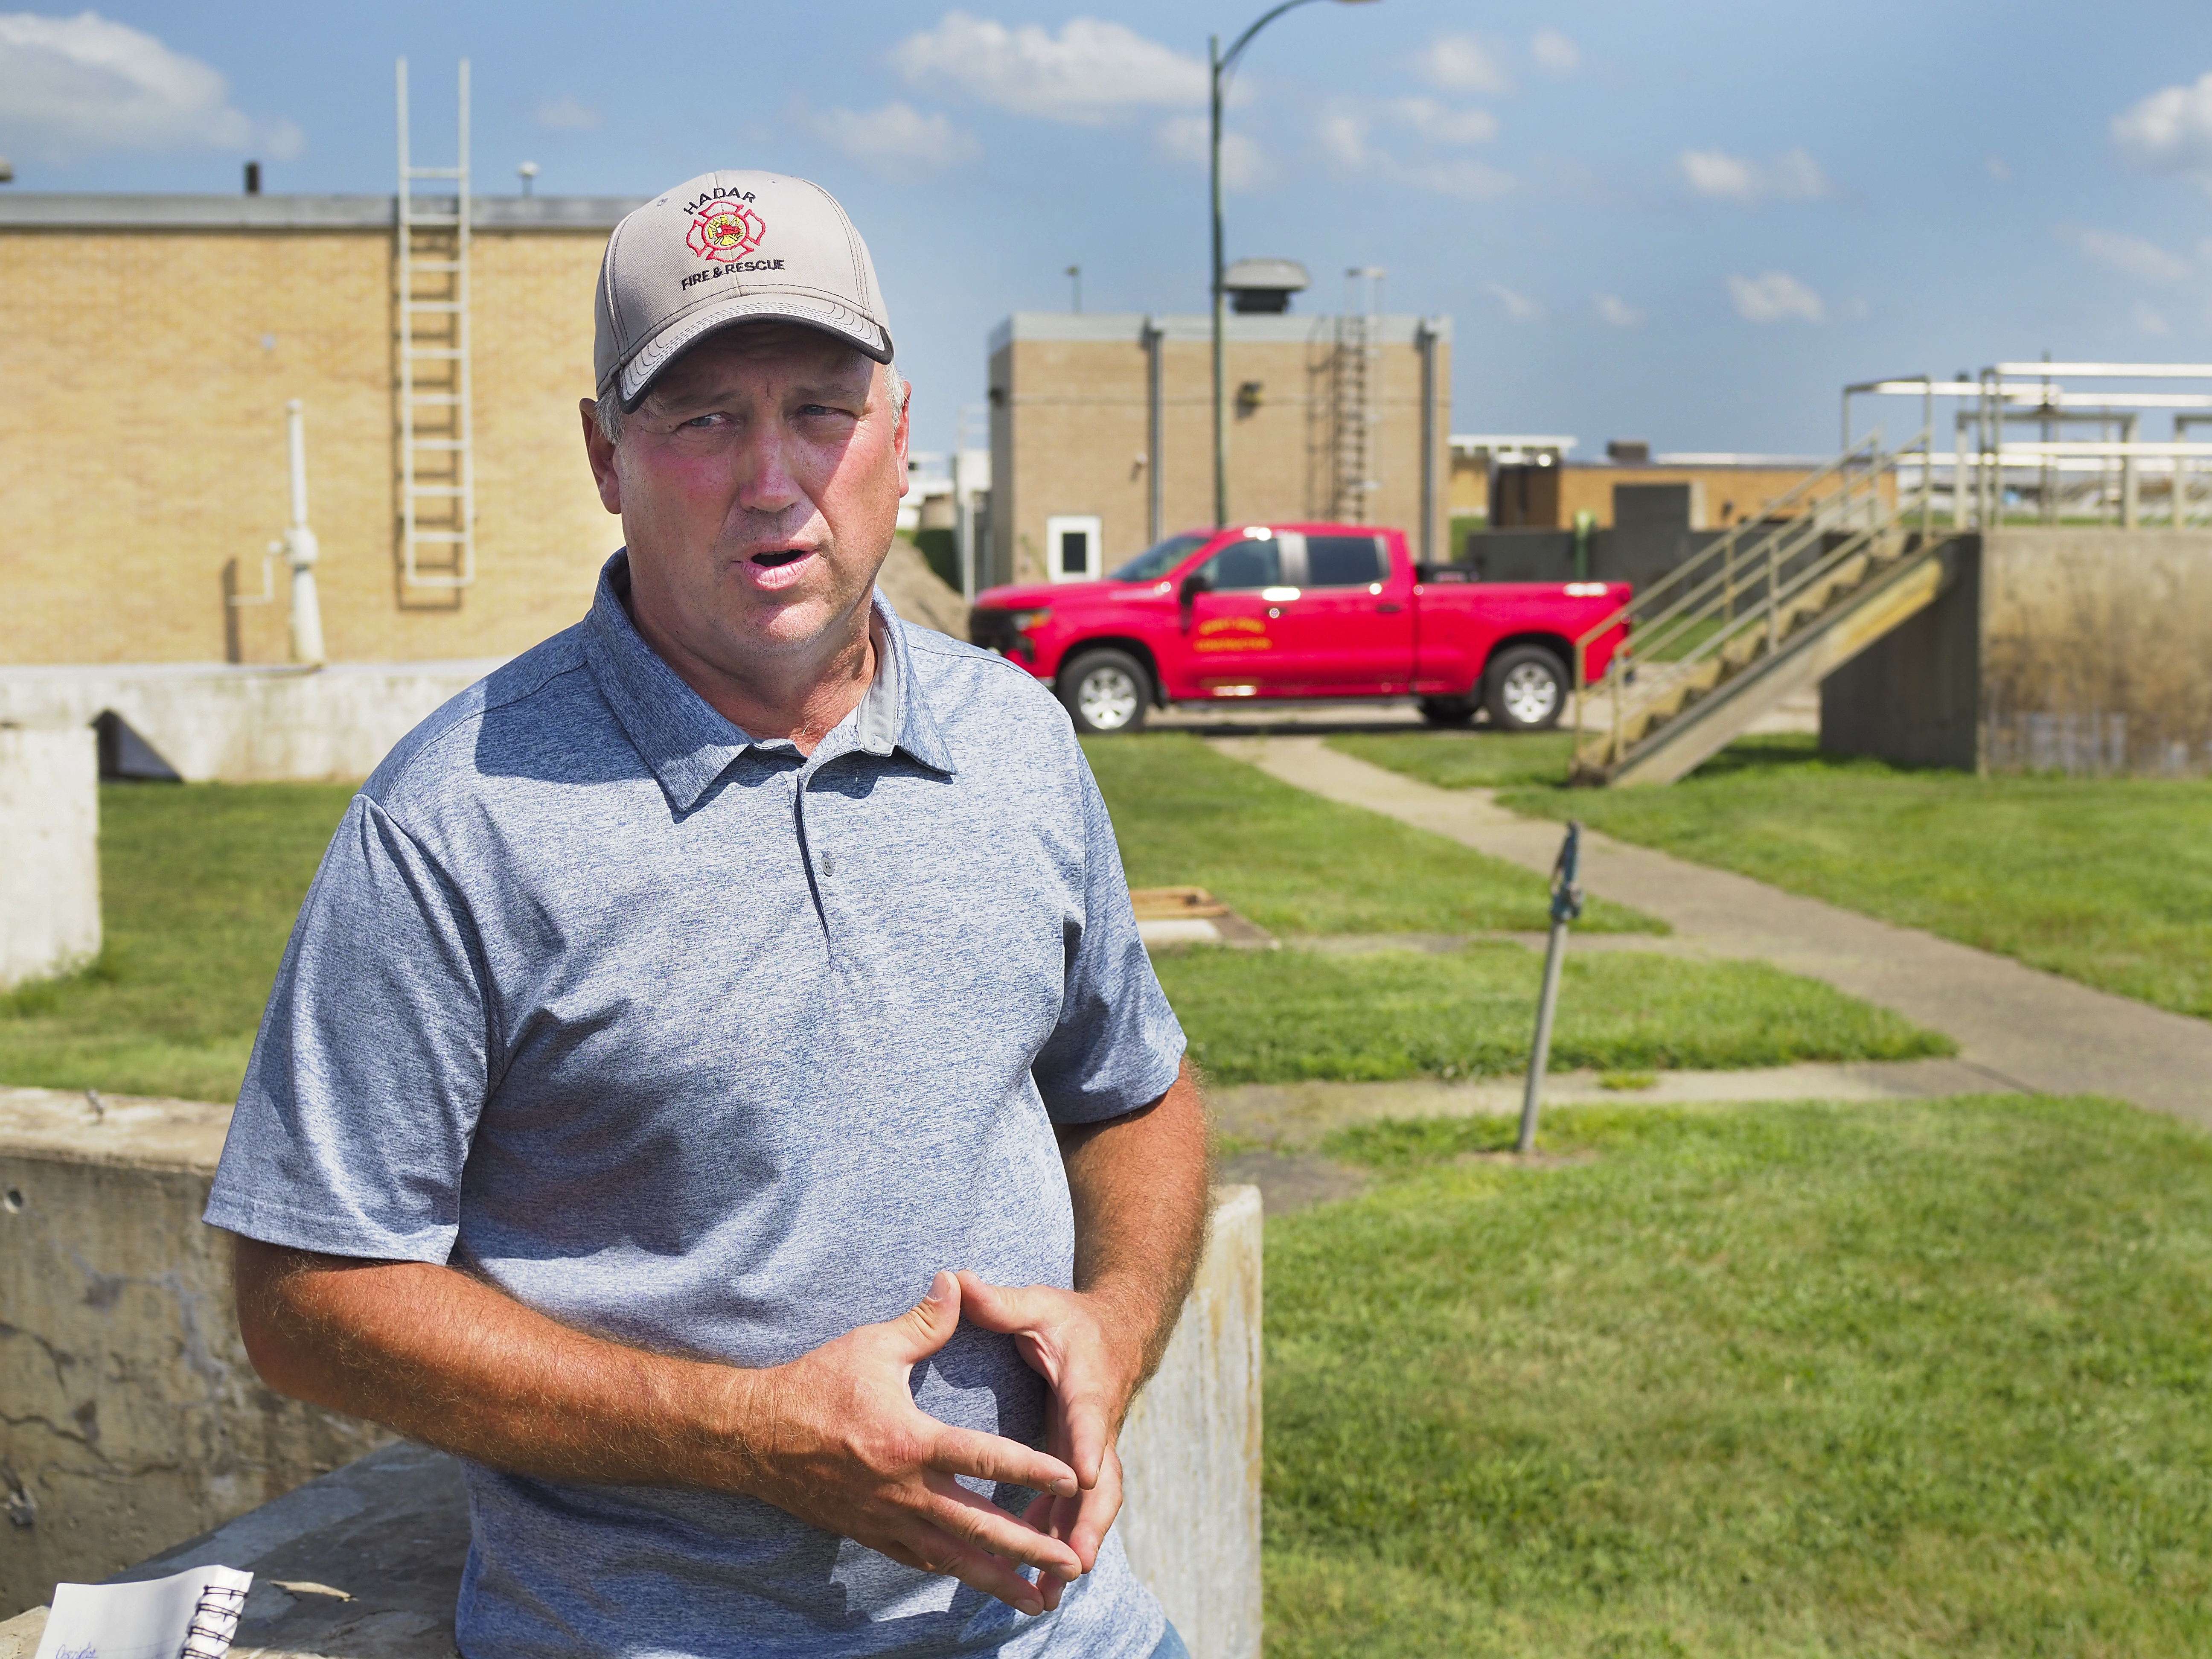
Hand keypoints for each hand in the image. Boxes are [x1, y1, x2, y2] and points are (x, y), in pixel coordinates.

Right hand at [735, 1271, 1082, 1614]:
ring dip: (997, 1580)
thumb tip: (958, 1280)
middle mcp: (902, 1490)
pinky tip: (981, 1583)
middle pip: (978, 1526)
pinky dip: (954, 1572)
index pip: (983, 1458)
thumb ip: (924, 1321)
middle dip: (1029, 1548)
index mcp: (909, 1442)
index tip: (1071, 1479)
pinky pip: (920, 1560)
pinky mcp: (869, 1533)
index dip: (1030, 1468)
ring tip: (1038, 1601)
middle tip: (1074, 1568)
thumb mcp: (871, 1346)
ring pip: (953, 1557)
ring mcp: (885, 1519)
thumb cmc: (815, 1385)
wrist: (754, 1437)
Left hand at [954, 1275, 1142, 1606]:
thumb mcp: (1036, 1304)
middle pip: (1103, 1481)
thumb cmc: (1070, 1319)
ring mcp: (1092, 1449)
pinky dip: (1061, 1538)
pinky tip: (1037, 1574)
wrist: (1117, 1330)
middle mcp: (1095, 1425)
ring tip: (1050, 1591)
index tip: (1086, 1475)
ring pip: (1093, 1505)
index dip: (1088, 1445)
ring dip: (1074, 1544)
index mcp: (1084, 1384)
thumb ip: (997, 1301)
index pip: (1088, 1417)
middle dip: (1088, 1522)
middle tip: (1072, 1562)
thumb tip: (956, 1279)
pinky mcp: (1082, 1464)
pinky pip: (1076, 1508)